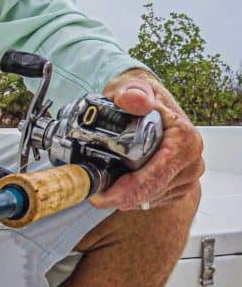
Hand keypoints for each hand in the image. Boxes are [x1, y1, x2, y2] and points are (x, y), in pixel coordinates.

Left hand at [89, 68, 203, 210]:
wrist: (148, 101)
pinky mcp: (181, 184)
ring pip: (154, 197)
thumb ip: (131, 93)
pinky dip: (137, 198)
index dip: (127, 188)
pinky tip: (119, 190)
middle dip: (121, 198)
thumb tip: (133, 100)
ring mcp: (188, 174)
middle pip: (154, 190)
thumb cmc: (139, 95)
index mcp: (185, 139)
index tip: (101, 196)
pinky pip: (157, 199)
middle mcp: (191, 159)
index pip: (156, 174)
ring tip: (102, 191)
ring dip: (127, 199)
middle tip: (93, 196)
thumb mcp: (131, 87)